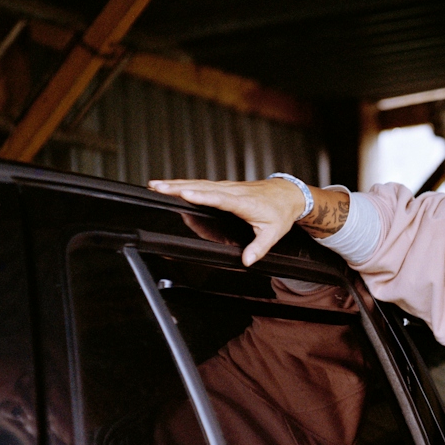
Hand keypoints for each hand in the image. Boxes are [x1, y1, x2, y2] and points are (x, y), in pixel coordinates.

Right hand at [147, 177, 311, 265]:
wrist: (288, 194)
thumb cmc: (280, 212)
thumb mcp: (274, 232)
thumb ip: (259, 248)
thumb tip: (247, 261)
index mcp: (244, 202)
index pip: (220, 198)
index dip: (202, 196)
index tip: (185, 193)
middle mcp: (233, 191)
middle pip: (202, 188)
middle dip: (178, 187)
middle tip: (157, 188)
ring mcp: (228, 187)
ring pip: (199, 184)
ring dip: (176, 184)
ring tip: (155, 185)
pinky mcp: (225, 187)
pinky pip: (202, 185)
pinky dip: (185, 184)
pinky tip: (170, 185)